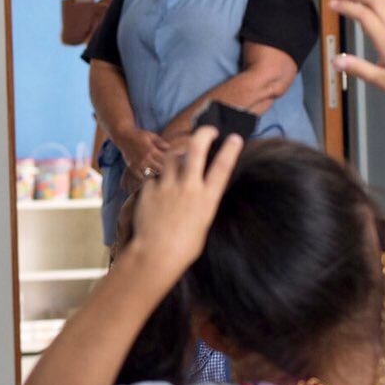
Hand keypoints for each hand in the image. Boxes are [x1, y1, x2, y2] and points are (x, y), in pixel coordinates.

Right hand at [115, 126, 174, 182]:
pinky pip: (141, 177)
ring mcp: (138, 163)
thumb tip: (169, 148)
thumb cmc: (139, 134)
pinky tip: (149, 175)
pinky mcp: (132, 167)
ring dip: (155, 174)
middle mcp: (145, 158)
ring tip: (159, 174)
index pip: (165, 160)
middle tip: (169, 172)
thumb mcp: (151, 135)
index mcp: (151, 150)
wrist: (123, 136)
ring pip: (151, 174)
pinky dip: (146, 177)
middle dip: (164, 170)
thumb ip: (160, 142)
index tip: (173, 164)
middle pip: (159, 169)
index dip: (170, 163)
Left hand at [126, 127, 242, 270]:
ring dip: (177, 157)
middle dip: (204, 134)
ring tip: (179, 163)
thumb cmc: (184, 247)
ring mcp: (167, 186)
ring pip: (172, 158)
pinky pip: (155, 177)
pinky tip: (158, 194)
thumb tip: (200, 189)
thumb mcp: (203, 222)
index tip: (235, 138)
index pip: (223, 166)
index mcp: (207, 198)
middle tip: (208, 131)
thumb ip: (202, 201)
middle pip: (196, 149)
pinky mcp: (149, 189)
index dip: (231, 149)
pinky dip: (158, 181)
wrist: (156, 254)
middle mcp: (188, 187)